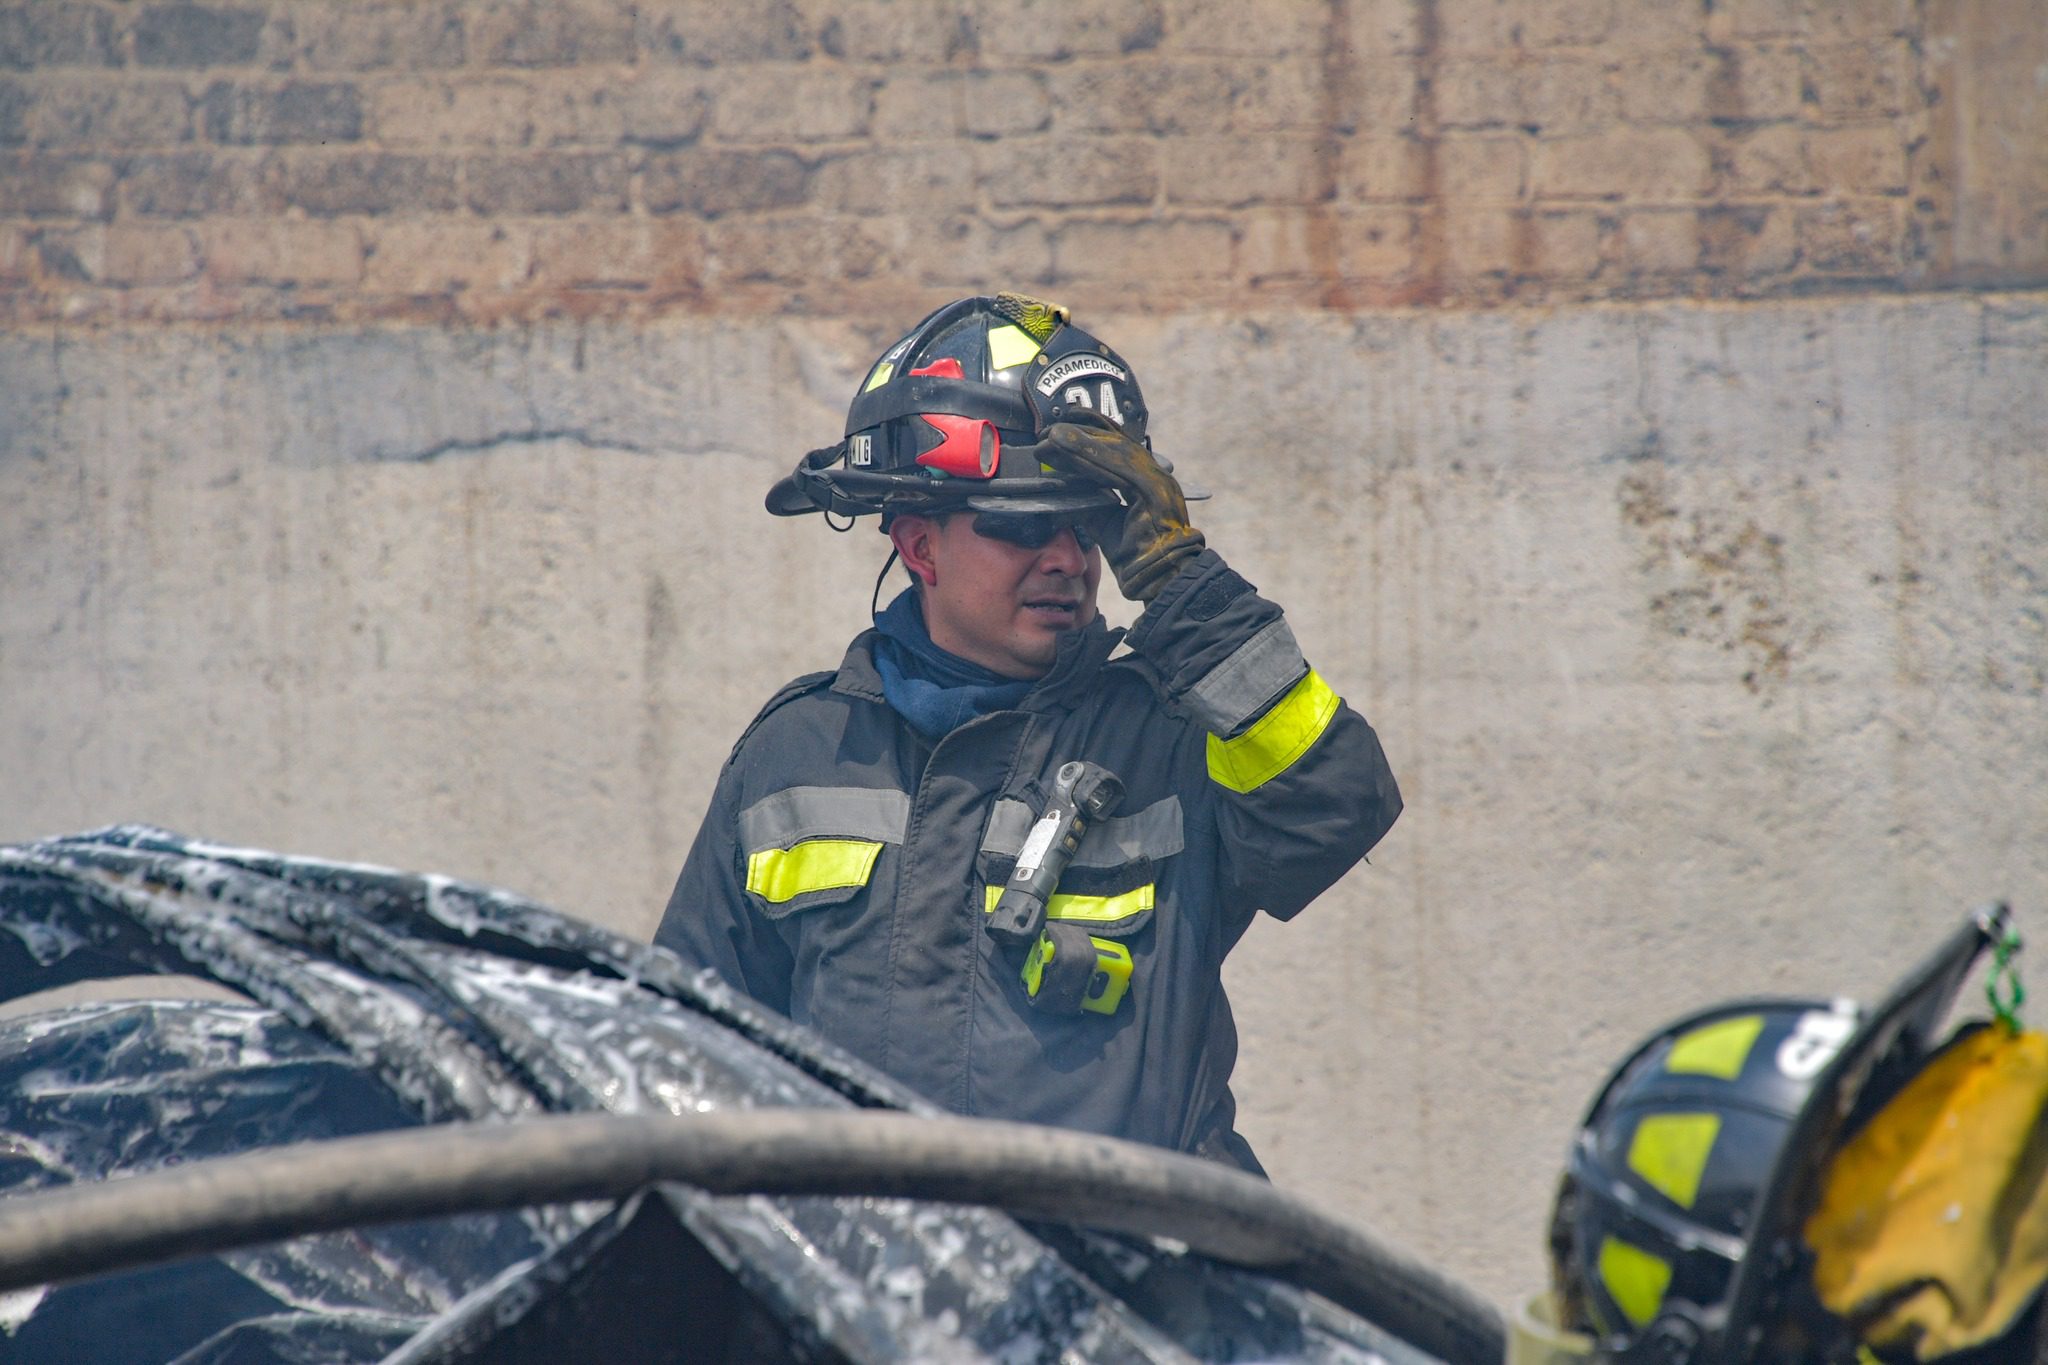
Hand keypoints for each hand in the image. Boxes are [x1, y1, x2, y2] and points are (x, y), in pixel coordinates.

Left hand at [1041, 420, 1204, 602]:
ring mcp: (1158, 480)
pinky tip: (1067, 447)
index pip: (1117, 448)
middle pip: (1116, 442)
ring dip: (1080, 441)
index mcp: (1149, 482)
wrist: (1160, 581)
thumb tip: (1066, 493)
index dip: (1089, 435)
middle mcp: (1156, 476)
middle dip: (1081, 434)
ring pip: (1115, 449)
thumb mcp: (1105, 525)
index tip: (1061, 429)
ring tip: (1052, 436)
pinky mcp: (1154, 489)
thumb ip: (1091, 505)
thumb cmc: (1137, 559)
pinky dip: (1089, 454)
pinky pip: (1117, 465)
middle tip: (1049, 431)